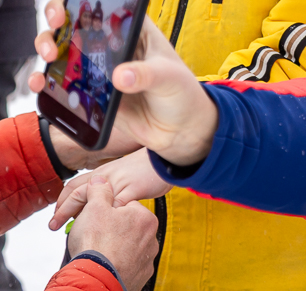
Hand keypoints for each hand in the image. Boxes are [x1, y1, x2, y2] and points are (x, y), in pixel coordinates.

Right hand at [34, 0, 218, 166]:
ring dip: (49, 45)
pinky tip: (41, 82)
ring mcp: (98, 66)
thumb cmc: (182, 94)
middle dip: (59, 14)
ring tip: (50, 55)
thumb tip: (120, 76)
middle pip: (77, 19)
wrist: (179, 130)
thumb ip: (147, 74)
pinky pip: (61, 81)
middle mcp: (113, 44)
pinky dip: (46, 80)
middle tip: (58, 22)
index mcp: (136, 30)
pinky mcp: (89, 90)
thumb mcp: (169, 78)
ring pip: (63, 47)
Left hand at [51, 150, 171, 229]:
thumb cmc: (147, 168)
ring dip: (79, 217)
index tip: (56, 214)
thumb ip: (109, 186)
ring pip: (91, 200)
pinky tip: (103, 229)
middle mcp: (106, 176)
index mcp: (102, 172)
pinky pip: (116, 206)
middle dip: (62, 210)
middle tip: (54, 225)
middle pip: (76, 192)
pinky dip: (107, 218)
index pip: (73, 185)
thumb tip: (99, 201)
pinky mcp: (132, 189)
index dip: (61, 200)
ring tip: (71, 231)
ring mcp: (118, 182)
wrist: (165, 159)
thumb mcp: (122, 174)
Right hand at [67, 175, 157, 290]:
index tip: (97, 220)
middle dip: (113, 230)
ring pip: (129, 246)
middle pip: (128, 227)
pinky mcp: (142, 273)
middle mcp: (151, 237)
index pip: (126, 207)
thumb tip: (100, 181)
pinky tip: (108, 262)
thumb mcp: (94, 208)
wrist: (95, 279)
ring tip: (101, 251)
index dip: (107, 212)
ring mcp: (148, 257)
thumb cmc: (96, 245)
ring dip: (116, 247)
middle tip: (96, 237)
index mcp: (144, 217)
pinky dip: (119, 262)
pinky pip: (130, 263)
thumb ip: (99, 190)